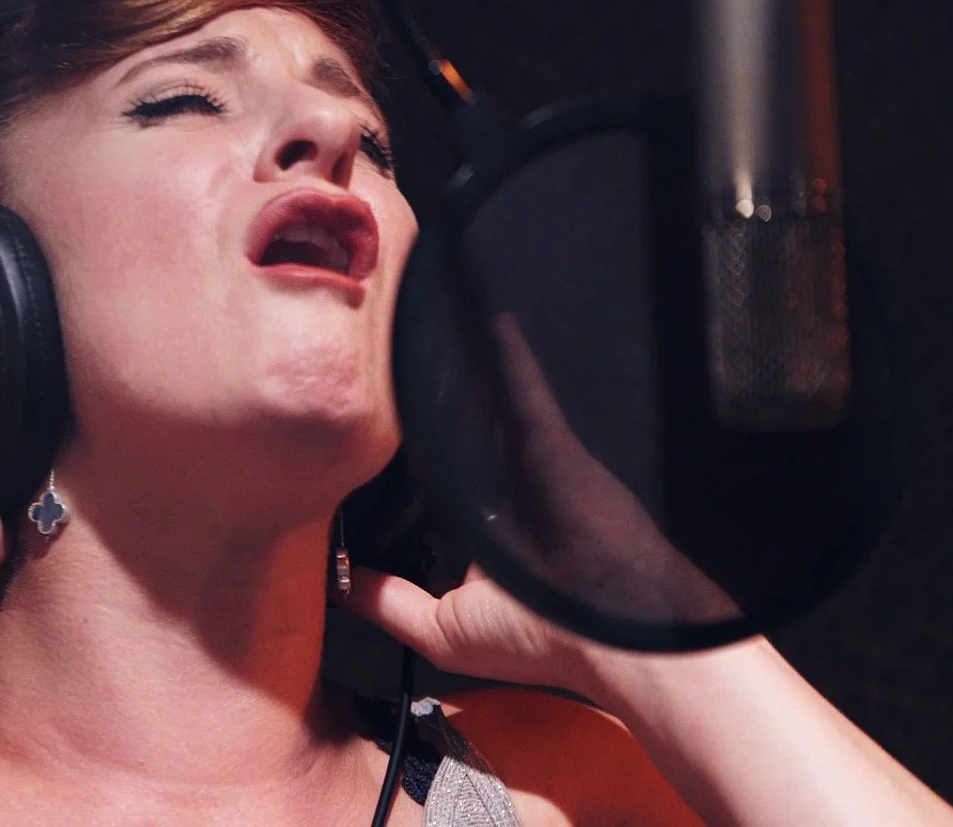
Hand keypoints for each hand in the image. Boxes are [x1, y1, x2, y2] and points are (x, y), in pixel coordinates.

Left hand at [344, 315, 737, 693]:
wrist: (616, 637)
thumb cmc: (544, 640)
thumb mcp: (442, 631)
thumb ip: (388, 601)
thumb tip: (336, 582)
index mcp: (477, 529)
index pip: (425, 481)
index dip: (390, 458)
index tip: (345, 430)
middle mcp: (501, 488)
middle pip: (450, 433)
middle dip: (416, 402)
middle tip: (367, 358)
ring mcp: (527, 460)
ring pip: (478, 405)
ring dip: (453, 370)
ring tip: (411, 319)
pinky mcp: (549, 442)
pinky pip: (520, 389)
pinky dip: (504, 353)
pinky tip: (481, 312)